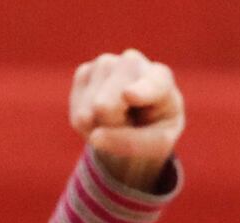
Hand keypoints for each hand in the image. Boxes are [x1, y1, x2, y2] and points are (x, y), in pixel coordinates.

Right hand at [69, 49, 183, 191]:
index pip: (151, 85)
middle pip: (107, 107)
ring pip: (89, 111)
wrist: (139, 117)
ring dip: (100, 126)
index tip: (129, 95)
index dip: (140, 91)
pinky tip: (101, 116)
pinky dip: (87, 126)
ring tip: (118, 118)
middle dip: (112, 127)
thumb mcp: (156, 143)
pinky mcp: (84, 72)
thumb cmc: (154, 128)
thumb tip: (95, 137)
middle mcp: (132, 63)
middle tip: (129, 122)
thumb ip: (132, 143)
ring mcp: (105, 64)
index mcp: (161, 78)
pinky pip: (78, 115)